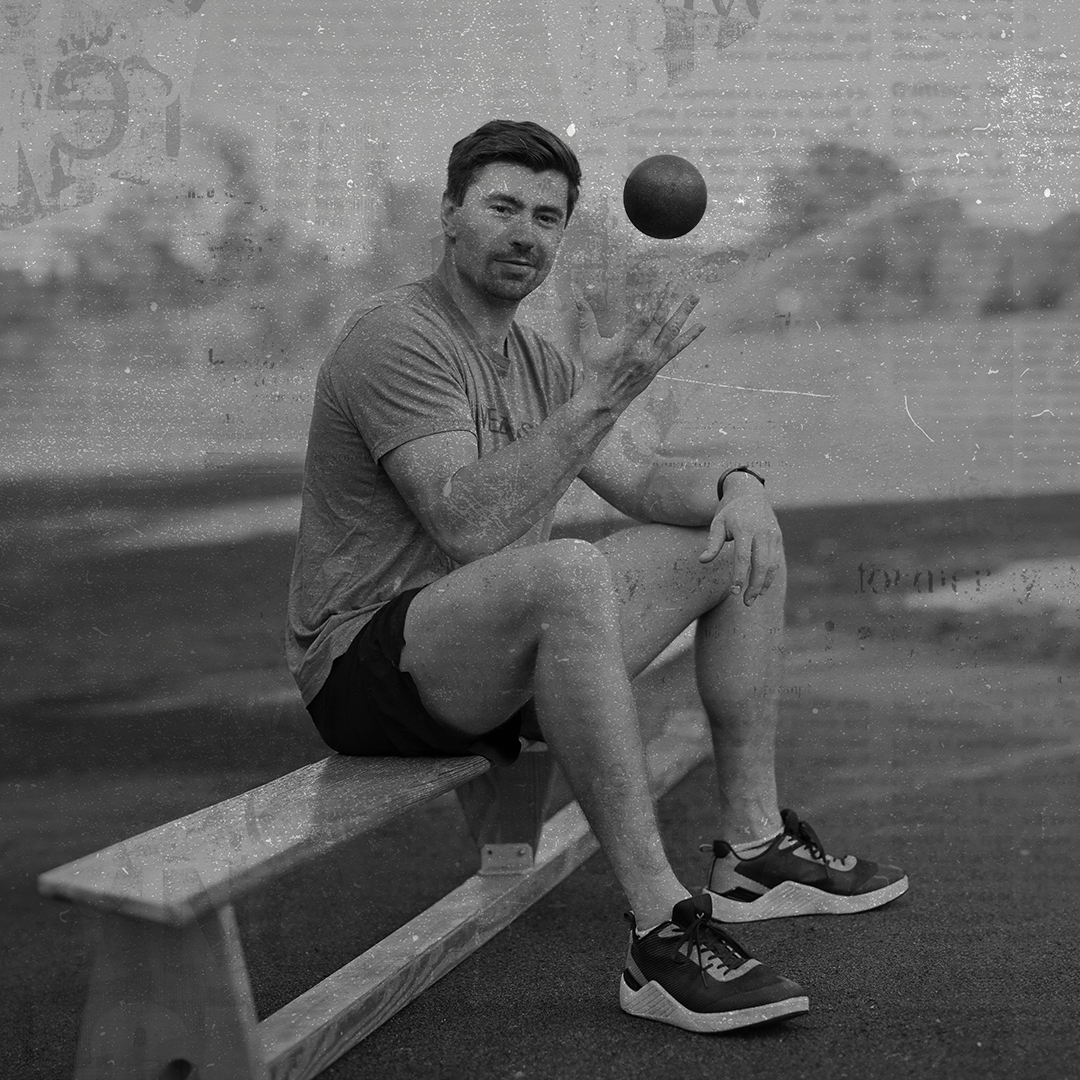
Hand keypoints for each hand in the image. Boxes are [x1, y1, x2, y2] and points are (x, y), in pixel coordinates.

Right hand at [573, 280, 705, 413]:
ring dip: (684, 313)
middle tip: (676, 281)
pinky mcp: (658, 365)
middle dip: (668, 300)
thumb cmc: (594, 369)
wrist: (605, 399)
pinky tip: (701, 326)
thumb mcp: (588, 341)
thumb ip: (584, 314)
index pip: (643, 317)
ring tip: (694, 297)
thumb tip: (574, 291)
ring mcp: (653, 359)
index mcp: (625, 344)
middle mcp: (642, 351)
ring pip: (672, 332)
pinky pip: (677, 349)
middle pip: (660, 321)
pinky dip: (689, 337)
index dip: (653, 299)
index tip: (659, 283)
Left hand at [698, 480, 781, 605]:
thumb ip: (712, 543)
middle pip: (761, 564)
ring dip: (763, 584)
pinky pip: (776, 560)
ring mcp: (772, 535)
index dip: (739, 576)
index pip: (743, 557)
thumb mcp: (717, 523)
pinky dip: (770, 576)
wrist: (750, 492)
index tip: (733, 592)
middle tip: (745, 602)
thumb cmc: (730, 511)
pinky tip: (761, 588)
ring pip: (772, 565)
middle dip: (754, 586)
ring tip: (752, 599)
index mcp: (745, 528)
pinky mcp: (778, 538)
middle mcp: (762, 532)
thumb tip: (703, 561)